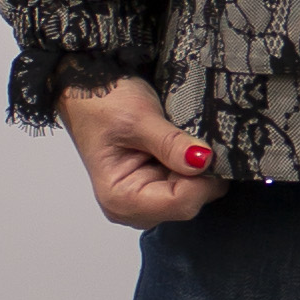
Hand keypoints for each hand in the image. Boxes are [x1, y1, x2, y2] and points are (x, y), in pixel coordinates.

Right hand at [56, 76, 221, 226]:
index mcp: (120, 198)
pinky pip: (188, 186)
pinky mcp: (155, 189)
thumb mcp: (138, 118)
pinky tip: (183, 149)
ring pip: (192, 196)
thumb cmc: (100, 105)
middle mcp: (131, 207)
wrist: (89, 92)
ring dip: (198, 170)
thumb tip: (202, 161)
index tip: (211, 151)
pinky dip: (193, 167)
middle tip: (198, 140)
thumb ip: (171, 143)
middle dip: (201, 175)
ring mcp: (144, 200)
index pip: (180, 203)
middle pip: (188, 203)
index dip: (203, 179)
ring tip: (184, 140)